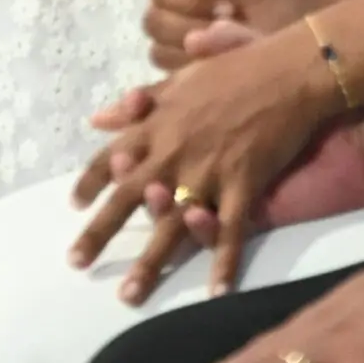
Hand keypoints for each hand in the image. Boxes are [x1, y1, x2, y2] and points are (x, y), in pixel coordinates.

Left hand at [70, 20, 347, 299]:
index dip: (90, 182)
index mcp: (156, 123)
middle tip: (77, 262)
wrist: (290, 71)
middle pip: (129, 198)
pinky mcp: (243, 185)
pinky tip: (217, 292)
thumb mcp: (180, 78)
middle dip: (100, 232)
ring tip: (129, 297)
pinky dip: (224, 263)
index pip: (111, 156)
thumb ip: (139, 103)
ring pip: (171, 224)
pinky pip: (231, 231)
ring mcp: (208, 172)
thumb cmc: (236, 66)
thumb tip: (98, 119)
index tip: (73, 206)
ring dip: (150, 263)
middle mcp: (174, 151)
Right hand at [142, 0, 325, 73]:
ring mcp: (184, 42)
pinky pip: (173, 77)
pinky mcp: (192, 73)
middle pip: (153, 21)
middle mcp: (181, 9)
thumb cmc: (288, 11)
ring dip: (186, 54)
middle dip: (184, 28)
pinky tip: (221, 69)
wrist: (317, 44)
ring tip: (226, 50)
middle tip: (224, 31)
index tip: (218, 6)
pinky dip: (191, 74)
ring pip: (159, 52)